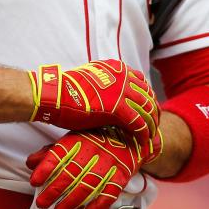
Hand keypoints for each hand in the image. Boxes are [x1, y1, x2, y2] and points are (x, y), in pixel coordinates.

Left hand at [26, 127, 151, 208]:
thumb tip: (31, 162)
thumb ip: (51, 151)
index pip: (59, 154)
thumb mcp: (73, 138)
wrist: (131, 135)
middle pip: (71, 173)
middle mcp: (93, 151)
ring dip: (72, 202)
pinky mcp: (121, 175)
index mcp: (79, 140)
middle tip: (42, 203)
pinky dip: (99, 205)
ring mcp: (108, 164)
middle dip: (54, 191)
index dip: (45, 168)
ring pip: (88, 185)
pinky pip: (110, 192)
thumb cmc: (97, 138)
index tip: (35, 181)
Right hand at [29, 60, 160, 158]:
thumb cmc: (66, 90)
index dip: (147, 98)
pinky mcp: (117, 108)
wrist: (53, 95)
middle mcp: (123, 76)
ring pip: (147, 109)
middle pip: (149, 95)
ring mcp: (122, 91)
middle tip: (154, 126)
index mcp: (117, 68)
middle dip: (154, 112)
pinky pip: (139, 123)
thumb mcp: (91, 81)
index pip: (142, 83)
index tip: (148, 111)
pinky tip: (143, 141)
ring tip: (151, 136)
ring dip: (151, 124)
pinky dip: (144, 133)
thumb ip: (105, 85)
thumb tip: (109, 97)